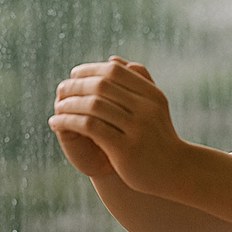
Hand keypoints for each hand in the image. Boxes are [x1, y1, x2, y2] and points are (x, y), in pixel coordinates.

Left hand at [49, 57, 185, 195]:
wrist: (174, 172)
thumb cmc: (159, 138)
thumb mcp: (154, 106)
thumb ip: (137, 81)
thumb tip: (112, 59)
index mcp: (152, 95)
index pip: (114, 71)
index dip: (90, 70)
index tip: (74, 75)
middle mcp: (146, 109)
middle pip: (102, 86)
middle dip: (76, 86)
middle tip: (60, 90)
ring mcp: (137, 129)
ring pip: (93, 106)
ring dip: (69, 104)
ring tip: (58, 108)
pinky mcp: (125, 149)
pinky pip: (90, 127)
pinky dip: (69, 122)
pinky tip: (57, 123)